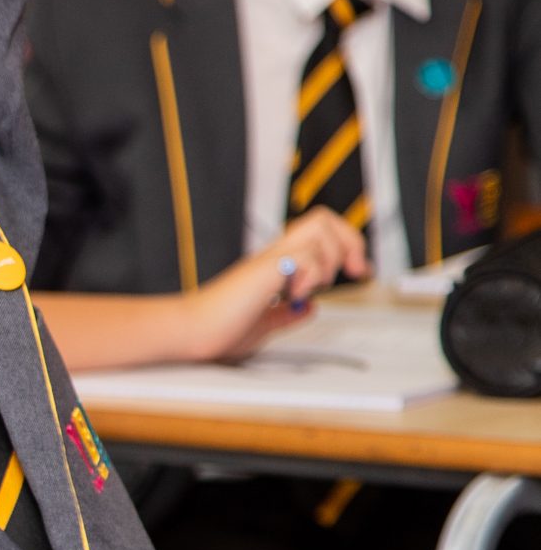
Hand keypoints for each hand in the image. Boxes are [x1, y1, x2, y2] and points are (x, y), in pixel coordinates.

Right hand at [184, 211, 370, 361]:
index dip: (347, 245)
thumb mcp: (264, 323)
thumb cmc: (218, 328)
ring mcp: (269, 260)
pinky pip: (305, 257)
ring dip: (330, 259)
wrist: (193, 330)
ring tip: (314, 285)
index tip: (357, 269)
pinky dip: (312, 276)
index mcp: (274, 265)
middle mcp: (274, 256)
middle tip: (353, 270)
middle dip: (350, 242)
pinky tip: (296, 294)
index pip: (319, 232)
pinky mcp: (264, 270)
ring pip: (319, 230)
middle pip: (323, 218)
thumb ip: (285, 315)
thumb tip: (308, 309)